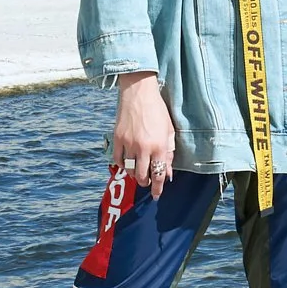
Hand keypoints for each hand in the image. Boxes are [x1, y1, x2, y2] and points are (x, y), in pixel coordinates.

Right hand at [112, 72, 176, 198]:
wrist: (139, 92)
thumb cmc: (157, 110)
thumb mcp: (169, 130)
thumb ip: (169, 153)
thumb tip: (168, 173)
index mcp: (159, 146)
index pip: (159, 174)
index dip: (158, 188)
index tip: (157, 195)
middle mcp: (143, 148)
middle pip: (142, 176)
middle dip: (145, 183)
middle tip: (147, 181)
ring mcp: (128, 144)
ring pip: (129, 170)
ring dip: (134, 174)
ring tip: (138, 171)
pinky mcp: (117, 139)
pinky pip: (118, 160)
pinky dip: (123, 165)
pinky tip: (128, 163)